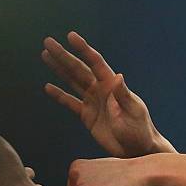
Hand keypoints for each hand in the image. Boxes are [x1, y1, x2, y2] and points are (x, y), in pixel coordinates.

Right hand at [42, 32, 175, 156]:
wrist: (138, 149)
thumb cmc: (140, 130)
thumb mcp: (133, 112)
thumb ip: (122, 95)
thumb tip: (118, 76)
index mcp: (112, 86)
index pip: (95, 63)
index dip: (83, 49)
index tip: (70, 36)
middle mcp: (101, 90)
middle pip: (78, 69)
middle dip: (63, 55)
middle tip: (48, 42)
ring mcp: (93, 102)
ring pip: (72, 81)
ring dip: (59, 69)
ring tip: (46, 55)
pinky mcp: (88, 116)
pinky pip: (70, 103)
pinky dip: (59, 95)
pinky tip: (48, 86)